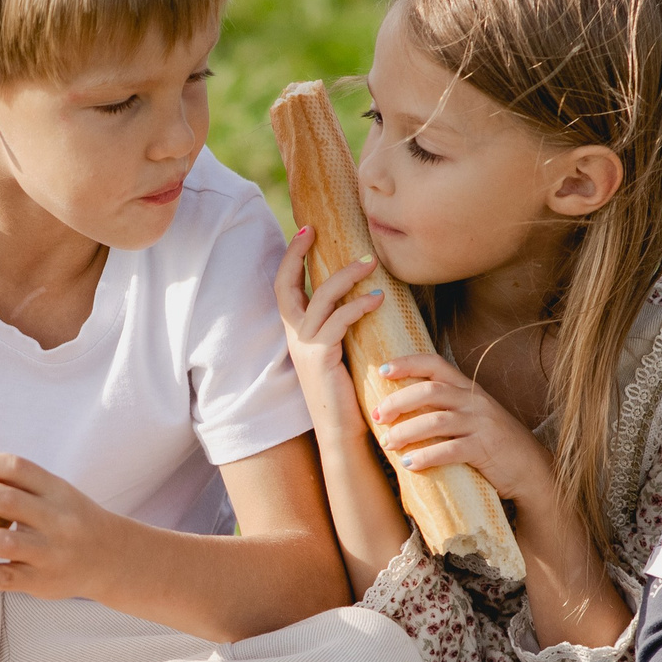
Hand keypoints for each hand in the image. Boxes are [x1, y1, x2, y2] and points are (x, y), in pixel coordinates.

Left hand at [0, 451, 130, 602]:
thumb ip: (17, 485)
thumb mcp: (56, 495)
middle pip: (8, 500)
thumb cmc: (71, 521)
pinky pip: (8, 579)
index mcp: (56, 490)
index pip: (18, 469)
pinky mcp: (43, 582)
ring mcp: (50, 552)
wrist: (113, 558)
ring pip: (6, 540)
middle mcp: (56, 519)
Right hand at [274, 226, 383, 446]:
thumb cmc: (348, 391)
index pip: (283, 287)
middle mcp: (293, 337)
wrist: (342, 432)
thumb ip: (340, 325)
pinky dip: (358, 305)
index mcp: (295, 333)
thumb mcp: (339, 351)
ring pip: (319, 298)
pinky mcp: (320, 358)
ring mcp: (304, 348)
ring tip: (371, 263)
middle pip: (286, 285)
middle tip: (317, 230)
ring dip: (346, 275)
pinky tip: (378, 299)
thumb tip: (362, 293)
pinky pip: (339, 322)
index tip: (305, 230)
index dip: (290, 257)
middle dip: (297, 254)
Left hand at [368, 351, 558, 513]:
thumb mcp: (473, 417)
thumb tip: (402, 409)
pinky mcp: (485, 448)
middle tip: (377, 417)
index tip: (382, 370)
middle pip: (429, 391)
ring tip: (388, 443)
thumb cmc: (494, 444)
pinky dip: (426, 456)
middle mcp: (475, 401)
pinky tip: (410, 464)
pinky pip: (450, 450)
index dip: (407, 363)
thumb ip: (447, 407)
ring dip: (406, 432)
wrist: (532, 469)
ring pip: (436, 421)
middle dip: (398, 402)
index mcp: (469, 389)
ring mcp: (481, 424)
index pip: (435, 363)